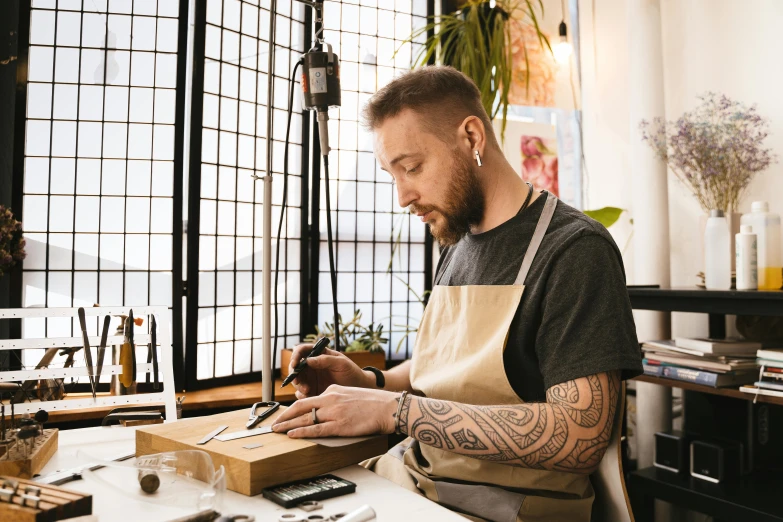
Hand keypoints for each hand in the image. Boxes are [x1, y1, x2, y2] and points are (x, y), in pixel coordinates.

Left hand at [272, 385, 398, 437]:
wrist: (388, 407)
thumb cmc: (374, 403)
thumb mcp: (351, 394)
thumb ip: (336, 398)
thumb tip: (326, 404)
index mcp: (333, 390)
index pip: (308, 399)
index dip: (294, 408)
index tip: (285, 415)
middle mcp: (330, 399)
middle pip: (301, 407)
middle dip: (284, 415)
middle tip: (273, 423)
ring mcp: (334, 412)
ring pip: (305, 418)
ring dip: (288, 424)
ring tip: (276, 430)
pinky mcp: (340, 425)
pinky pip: (316, 429)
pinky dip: (301, 432)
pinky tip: (292, 434)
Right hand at [288, 343, 373, 398]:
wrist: (358, 388)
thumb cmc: (352, 372)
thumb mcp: (341, 363)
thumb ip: (326, 360)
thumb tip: (308, 360)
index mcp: (318, 355)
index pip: (302, 350)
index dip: (295, 356)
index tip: (295, 364)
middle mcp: (312, 366)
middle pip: (295, 367)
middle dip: (294, 374)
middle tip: (298, 382)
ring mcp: (311, 379)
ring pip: (297, 381)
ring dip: (298, 386)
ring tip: (307, 391)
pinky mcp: (312, 391)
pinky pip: (301, 394)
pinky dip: (301, 396)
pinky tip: (309, 396)